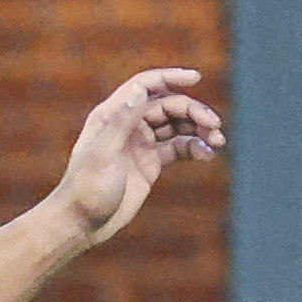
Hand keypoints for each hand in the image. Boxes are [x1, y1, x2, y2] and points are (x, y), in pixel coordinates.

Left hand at [50, 68, 222, 246]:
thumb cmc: (86, 189)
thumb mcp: (102, 155)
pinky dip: (195, 147)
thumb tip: (139, 91)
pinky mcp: (151, 163)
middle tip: (214, 125)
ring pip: (177, 125)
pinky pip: (178, 147)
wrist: (83, 224)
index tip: (196, 78)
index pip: (145, 86)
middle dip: (193, 111)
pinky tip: (208, 154)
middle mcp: (128, 124)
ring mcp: (141, 143)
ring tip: (218, 140)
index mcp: (112, 115)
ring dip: (199, 128)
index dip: (170, 77)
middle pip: (168, 105)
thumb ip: (121, 122)